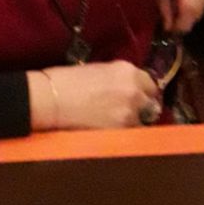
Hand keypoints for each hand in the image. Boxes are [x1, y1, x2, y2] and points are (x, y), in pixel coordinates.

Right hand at [27, 61, 158, 131]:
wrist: (52, 99)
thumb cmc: (67, 80)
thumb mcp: (98, 70)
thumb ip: (118, 78)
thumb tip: (126, 88)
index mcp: (127, 70)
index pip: (150, 83)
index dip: (143, 91)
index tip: (137, 96)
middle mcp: (134, 90)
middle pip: (151, 103)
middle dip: (143, 107)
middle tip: (130, 111)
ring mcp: (130, 112)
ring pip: (143, 121)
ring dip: (135, 121)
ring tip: (118, 123)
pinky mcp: (122, 131)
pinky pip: (132, 134)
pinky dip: (126, 133)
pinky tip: (112, 131)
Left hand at [158, 0, 203, 33]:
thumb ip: (163, 5)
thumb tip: (168, 28)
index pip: (189, 8)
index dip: (180, 25)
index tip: (169, 33)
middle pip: (196, 13)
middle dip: (182, 21)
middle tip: (168, 24)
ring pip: (200, 10)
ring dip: (187, 15)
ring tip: (173, 11)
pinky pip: (203, 4)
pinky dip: (193, 8)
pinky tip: (182, 2)